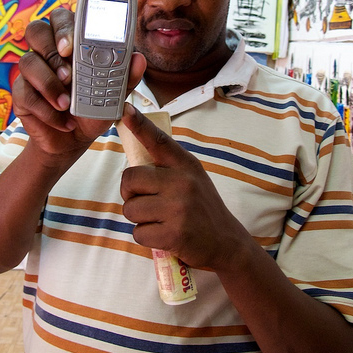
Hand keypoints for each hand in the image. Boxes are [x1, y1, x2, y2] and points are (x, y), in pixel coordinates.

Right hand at [13, 8, 145, 159]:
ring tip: (67, 104)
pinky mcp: (22, 92)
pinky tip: (63, 120)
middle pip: (36, 29)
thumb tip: (139, 58)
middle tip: (66, 72)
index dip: (64, 26)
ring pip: (27, 61)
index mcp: (72, 42)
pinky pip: (24, 93)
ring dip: (49, 83)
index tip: (71, 46)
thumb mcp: (114, 96)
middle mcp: (49, 51)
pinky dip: (46, 110)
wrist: (74, 138)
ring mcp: (33, 70)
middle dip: (50, 47)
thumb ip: (125, 76)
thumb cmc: (94, 108)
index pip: (62, 18)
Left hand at [120, 104, 246, 270]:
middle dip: (129, 192)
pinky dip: (146, 237)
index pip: (158, 141)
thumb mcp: (192, 178)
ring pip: (130, 209)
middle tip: (142, 200)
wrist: (227, 242)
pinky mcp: (173, 234)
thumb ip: (168, 168)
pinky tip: (163, 235)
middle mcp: (182, 182)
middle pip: (130, 179)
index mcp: (186, 165)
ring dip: (138, 218)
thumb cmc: (202, 208)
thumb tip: (135, 158)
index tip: (125, 110)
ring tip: (158, 219)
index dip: (139, 125)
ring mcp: (178, 208)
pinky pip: (138, 233)